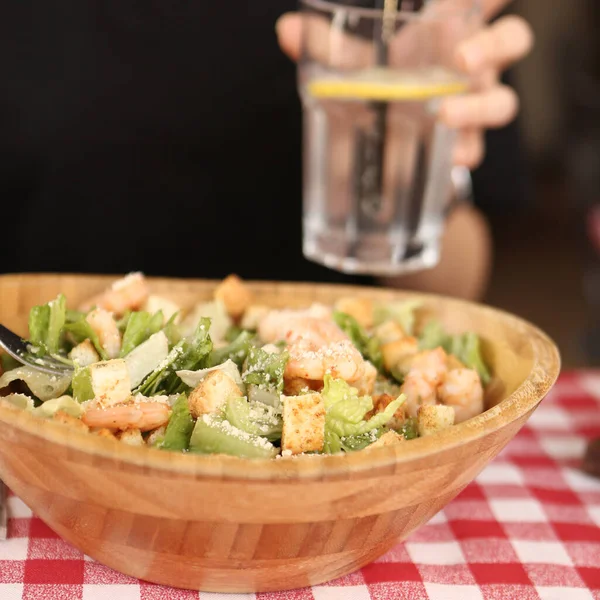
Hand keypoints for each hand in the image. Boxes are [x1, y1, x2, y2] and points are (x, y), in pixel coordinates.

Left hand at [276, 0, 533, 169]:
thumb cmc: (381, 81)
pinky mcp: (465, 142)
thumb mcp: (355, 62)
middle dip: (495, 45)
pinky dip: (464, 153)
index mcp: (450, 29)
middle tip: (464, 60)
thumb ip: (326, 44)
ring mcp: (473, 105)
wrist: (387, 137)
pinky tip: (448, 160)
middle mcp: (472, 64)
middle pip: (512, 40)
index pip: (485, 0)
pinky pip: (478, 148)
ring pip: (504, 101)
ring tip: (442, 115)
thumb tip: (286, 30)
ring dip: (478, 108)